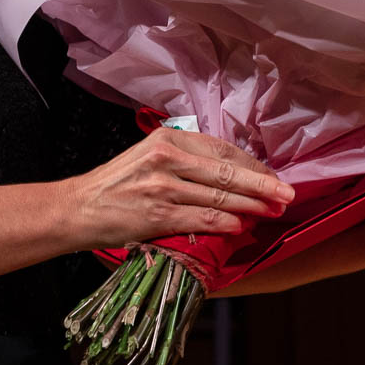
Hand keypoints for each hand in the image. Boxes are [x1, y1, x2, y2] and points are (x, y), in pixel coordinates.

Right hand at [62, 126, 295, 249]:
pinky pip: (202, 217)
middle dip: (263, 185)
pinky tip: (241, 226)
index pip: (222, 149)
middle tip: (287, 195)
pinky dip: (226, 222)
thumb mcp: (148, 157)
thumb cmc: (116, 185)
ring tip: (272, 212)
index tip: (273, 176)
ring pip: (220, 195)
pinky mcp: (157, 214)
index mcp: (167, 138)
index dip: (252, 164)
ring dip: (251, 206)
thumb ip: (185, 160)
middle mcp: (166, 157)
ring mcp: (162, 186)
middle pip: (227, 171)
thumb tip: (231, 175)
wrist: (76, 208)